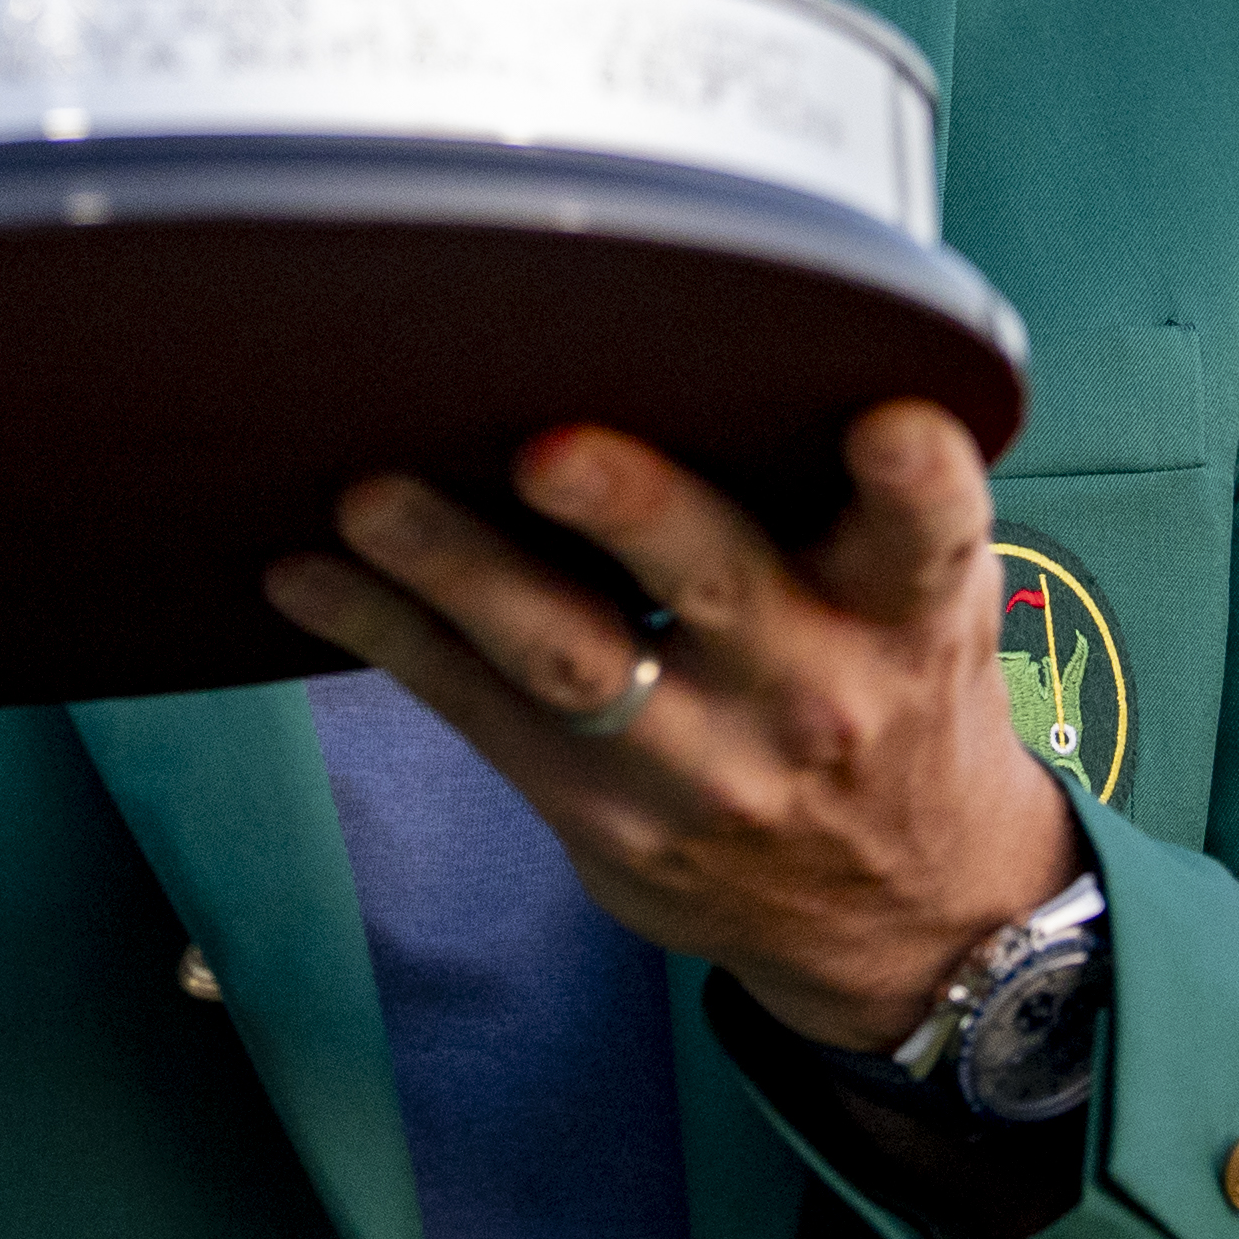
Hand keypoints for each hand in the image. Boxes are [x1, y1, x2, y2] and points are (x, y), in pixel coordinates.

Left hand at [263, 400, 1075, 1050]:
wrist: (904, 910)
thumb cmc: (895, 692)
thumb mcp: (931, 601)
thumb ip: (861, 502)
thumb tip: (720, 329)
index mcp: (908, 611)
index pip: (928, 533)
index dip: (912, 477)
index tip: (883, 424)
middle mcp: (813, 688)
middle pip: (715, 583)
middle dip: (629, 508)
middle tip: (548, 447)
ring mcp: (702, 765)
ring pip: (568, 657)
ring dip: (458, 569)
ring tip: (370, 498)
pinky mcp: (604, 814)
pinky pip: (479, 712)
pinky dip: (388, 634)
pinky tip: (308, 576)